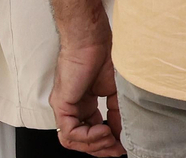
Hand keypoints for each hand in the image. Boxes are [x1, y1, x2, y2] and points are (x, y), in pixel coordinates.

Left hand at [51, 41, 124, 156]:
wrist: (93, 39)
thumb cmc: (105, 55)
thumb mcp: (116, 89)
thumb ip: (118, 110)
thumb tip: (124, 130)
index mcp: (86, 104)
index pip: (91, 132)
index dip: (107, 141)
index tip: (123, 145)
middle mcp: (73, 108)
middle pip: (81, 140)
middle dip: (101, 148)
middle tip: (118, 150)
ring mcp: (65, 107)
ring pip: (72, 140)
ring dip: (94, 145)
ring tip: (111, 139)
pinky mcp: (61, 105)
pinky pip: (69, 132)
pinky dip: (87, 136)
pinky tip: (104, 130)